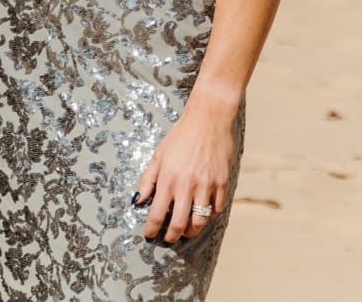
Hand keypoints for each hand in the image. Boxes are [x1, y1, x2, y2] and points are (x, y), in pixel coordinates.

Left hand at [134, 103, 232, 243]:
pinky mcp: (222, 184)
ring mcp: (207, 186)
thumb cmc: (179, 137)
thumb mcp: (157, 155)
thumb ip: (147, 180)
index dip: (152, 229)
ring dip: (191, 231)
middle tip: (167, 240)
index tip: (149, 236)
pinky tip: (202, 214)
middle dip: (171, 236)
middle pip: (179, 223)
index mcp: (168, 179)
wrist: (207, 121)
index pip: (158, 213)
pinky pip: (216, 210)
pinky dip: (209, 216)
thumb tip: (138, 201)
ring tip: (184, 232)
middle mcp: (187, 186)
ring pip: (200, 222)